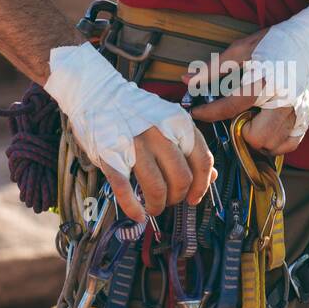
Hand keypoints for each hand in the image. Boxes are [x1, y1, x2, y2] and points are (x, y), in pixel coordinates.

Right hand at [44, 41, 215, 223]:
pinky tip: (136, 215)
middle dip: (178, 198)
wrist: (97, 92)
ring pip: (157, 188)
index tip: (194, 197)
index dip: (202, 186)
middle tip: (169, 201)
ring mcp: (135, 145)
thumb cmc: (135, 110)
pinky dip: (133, 208)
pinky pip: (125, 190)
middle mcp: (160, 134)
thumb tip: (212, 176)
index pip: (203, 162)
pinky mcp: (111, 156)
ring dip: (158, 206)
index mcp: (179, 123)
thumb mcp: (169, 120)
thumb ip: (189, 146)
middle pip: (182, 179)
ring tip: (153, 208)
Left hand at [183, 29, 304, 155]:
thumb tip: (187, 80)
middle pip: (256, 136)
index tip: (198, 113)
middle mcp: (283, 99)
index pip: (231, 106)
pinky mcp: (307, 116)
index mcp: (265, 80)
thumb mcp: (241, 49)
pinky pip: (289, 145)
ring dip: (257, 139)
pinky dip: (276, 143)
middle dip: (241, 130)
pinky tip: (268, 129)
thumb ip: (213, 68)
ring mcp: (298, 111)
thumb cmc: (275, 41)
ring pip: (272, 144)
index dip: (209, 113)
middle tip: (238, 118)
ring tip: (254, 122)